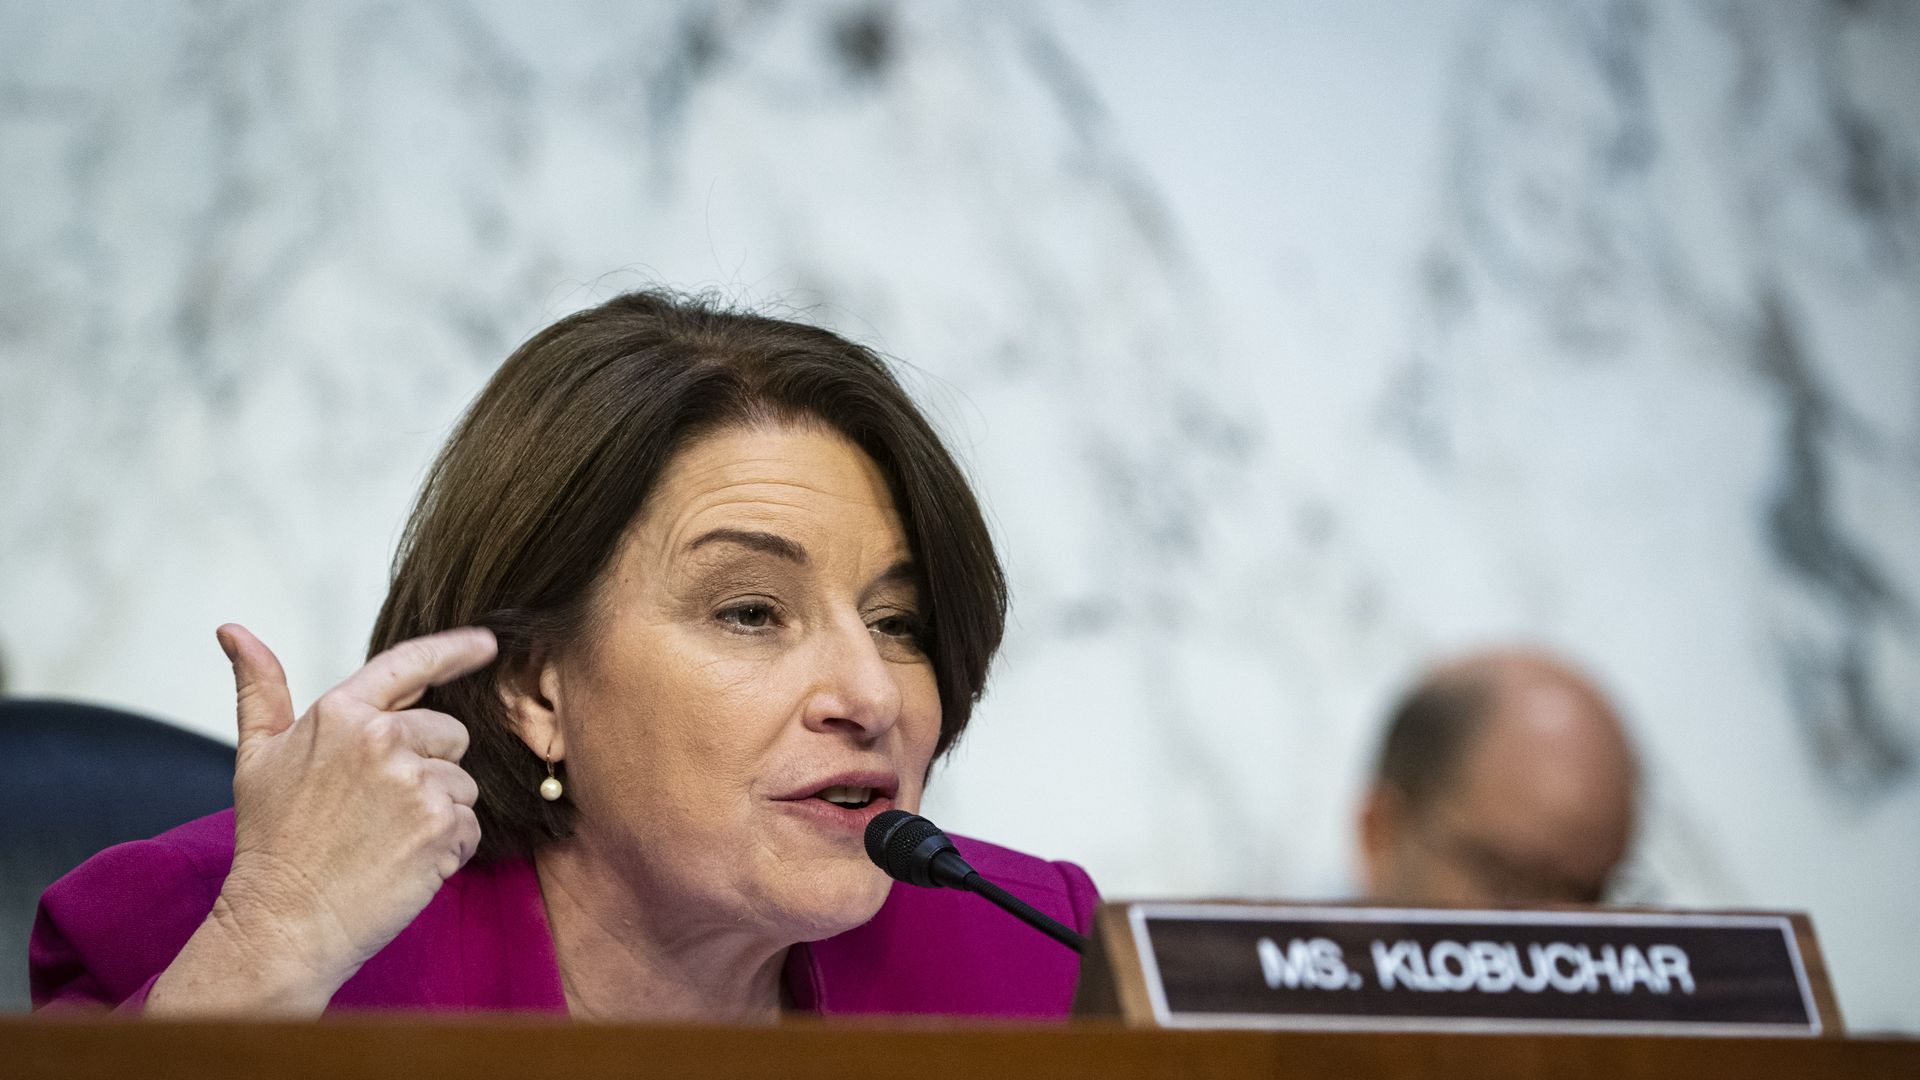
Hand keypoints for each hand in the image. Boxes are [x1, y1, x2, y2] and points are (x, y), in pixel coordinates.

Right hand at [148, 624, 496, 1014]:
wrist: (284, 921)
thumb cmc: (271, 840)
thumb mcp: (256, 756)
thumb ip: (260, 689)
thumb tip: (233, 629)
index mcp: (341, 714)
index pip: (410, 664)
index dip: (455, 650)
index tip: (487, 643)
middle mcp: (382, 739)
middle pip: (450, 733)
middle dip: (428, 765)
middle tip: (377, 808)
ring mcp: (415, 783)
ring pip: (462, 782)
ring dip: (437, 810)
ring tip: (384, 838)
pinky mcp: (440, 826)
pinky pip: (470, 824)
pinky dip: (447, 846)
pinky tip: (404, 861)